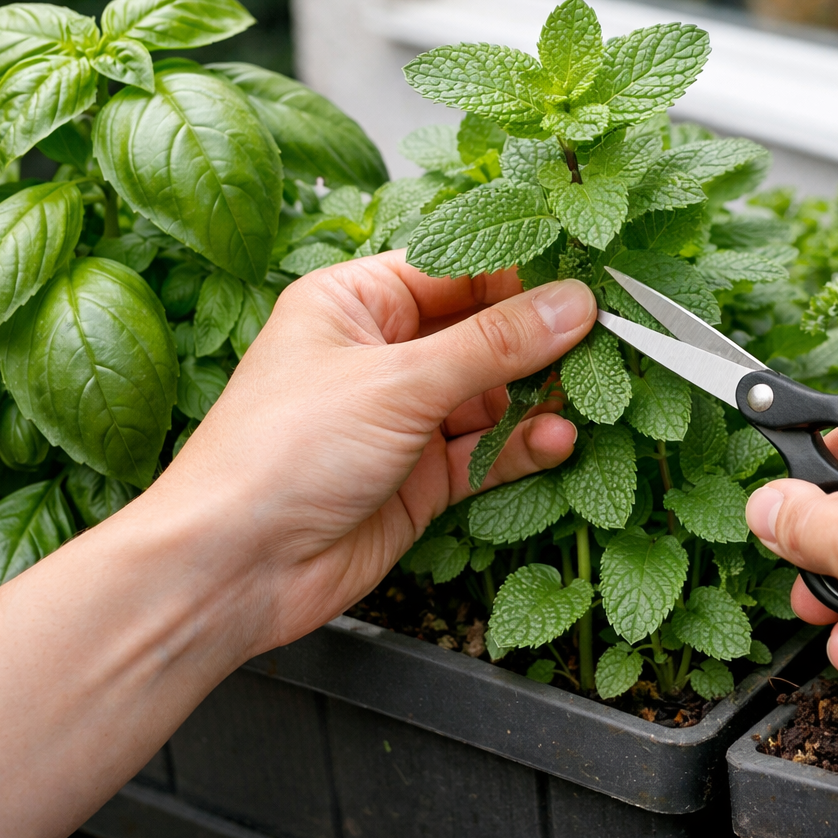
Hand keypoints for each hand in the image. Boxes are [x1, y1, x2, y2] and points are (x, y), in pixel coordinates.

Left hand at [155, 253, 596, 650]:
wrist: (232, 569)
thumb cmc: (278, 453)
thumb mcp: (397, 383)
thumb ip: (494, 345)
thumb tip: (573, 303)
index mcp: (355, 302)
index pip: (458, 269)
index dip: (523, 273)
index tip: (586, 276)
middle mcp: (381, 353)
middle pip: (483, 332)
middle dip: (542, 340)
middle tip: (604, 341)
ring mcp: (402, 417)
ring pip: (493, 394)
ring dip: (540, 399)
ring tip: (592, 397)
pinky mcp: (419, 477)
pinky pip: (487, 451)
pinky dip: (523, 447)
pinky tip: (560, 443)